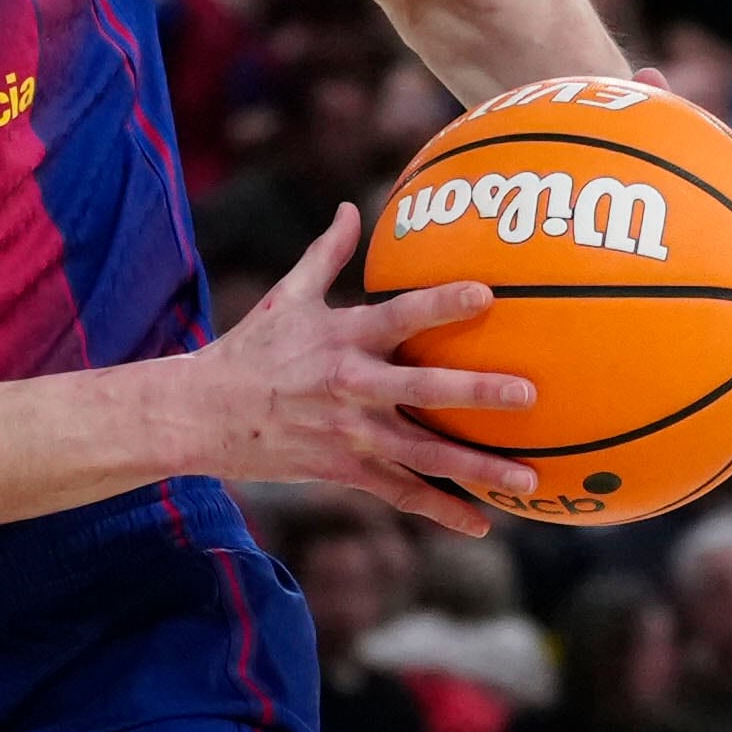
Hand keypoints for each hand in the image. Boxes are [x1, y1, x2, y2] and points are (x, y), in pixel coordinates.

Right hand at [185, 204, 538, 536]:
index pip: (399, 316)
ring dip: (476, 466)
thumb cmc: (252, 349)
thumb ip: (326, 255)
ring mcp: (348, 432)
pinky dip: (440, 510)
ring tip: (527, 476)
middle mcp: (349, 385)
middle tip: (527, 395)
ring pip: (422, 452)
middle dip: (475, 392)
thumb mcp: (286, 298)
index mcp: (341, 338)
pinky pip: (399, 492)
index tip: (486, 295)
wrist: (204, 412)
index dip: (441, 304)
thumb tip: (351, 208)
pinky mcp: (343, 469)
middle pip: (422, 389)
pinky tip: (481, 523)